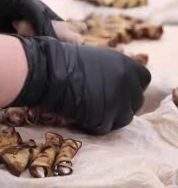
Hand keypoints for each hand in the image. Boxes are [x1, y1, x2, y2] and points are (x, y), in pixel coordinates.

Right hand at [11, 36, 150, 134]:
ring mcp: (118, 100)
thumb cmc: (58, 61)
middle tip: (99, 105)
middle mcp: (127, 81)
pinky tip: (78, 116)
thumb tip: (110, 85)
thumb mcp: (92, 60)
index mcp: (125, 63)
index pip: (142, 81)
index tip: (115, 91)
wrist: (44, 71)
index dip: (129, 88)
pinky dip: (92, 125)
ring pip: (123, 118)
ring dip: (107, 118)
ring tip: (86, 112)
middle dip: (120, 105)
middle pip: (135, 102)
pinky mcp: (105, 117)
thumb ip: (108, 72)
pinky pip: (104, 127)